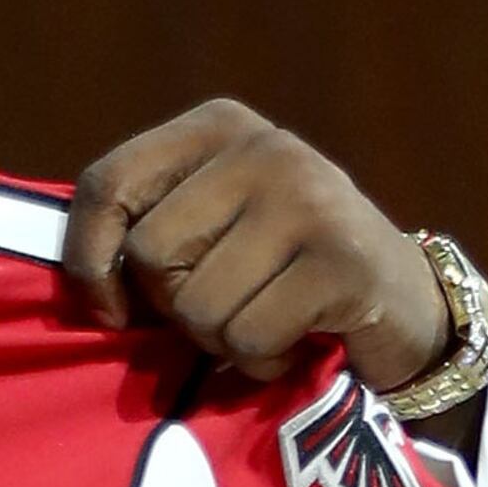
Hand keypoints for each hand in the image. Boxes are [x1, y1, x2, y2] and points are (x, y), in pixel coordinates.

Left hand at [62, 98, 450, 389]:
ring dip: (222, 340)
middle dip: (176, 306)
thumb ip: (147, 228)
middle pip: (152, 254)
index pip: (108, 185)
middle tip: (227, 306)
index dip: (90, 261)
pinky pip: (248, 337)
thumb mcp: (211, 224)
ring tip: (267, 321)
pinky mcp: (341, 262)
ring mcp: (309, 200)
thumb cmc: (279, 272)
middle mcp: (265, 147)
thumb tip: (85, 282)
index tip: (113, 309)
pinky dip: (261, 361)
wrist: (402, 304)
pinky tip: (298, 340)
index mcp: (218, 126)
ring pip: (198, 304)